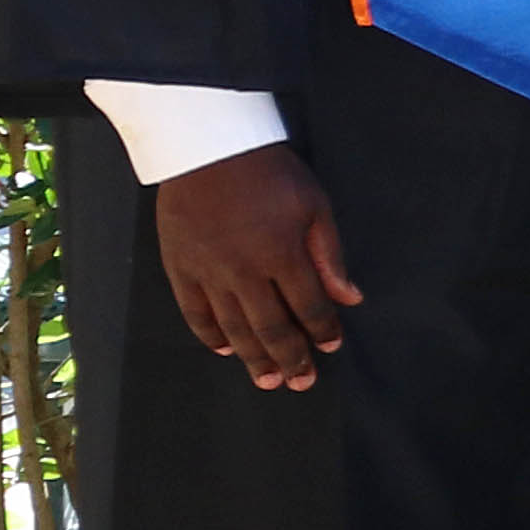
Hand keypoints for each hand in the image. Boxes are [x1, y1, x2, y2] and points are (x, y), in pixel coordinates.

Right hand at [154, 142, 359, 391]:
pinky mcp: (179, 266)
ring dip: (252, 357)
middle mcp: (243, 270)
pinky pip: (194, 311)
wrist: (207, 147)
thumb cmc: (269, 173)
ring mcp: (207, 271)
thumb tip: (350, 297)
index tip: (332, 347)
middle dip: (290, 357)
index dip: (322, 329)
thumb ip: (330, 255)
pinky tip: (225, 350)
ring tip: (268, 380)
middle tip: (302, 382)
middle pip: (270, 326)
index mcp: (281, 253)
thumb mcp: (314, 205)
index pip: (307, 304)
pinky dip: (210, 334)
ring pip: (233, 326)